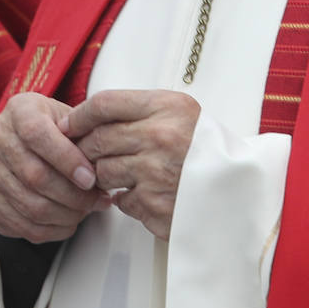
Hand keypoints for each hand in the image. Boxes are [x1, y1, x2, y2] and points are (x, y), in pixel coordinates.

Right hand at [0, 92, 103, 243]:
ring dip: (65, 215)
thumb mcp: (74, 121)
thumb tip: (101, 169)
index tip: (91, 179)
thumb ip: (85, 138)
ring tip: (86, 211)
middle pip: (33, 175)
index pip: (37, 135)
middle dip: (72, 195)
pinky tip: (69, 222)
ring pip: (29, 204)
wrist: (30, 140)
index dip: (66, 160)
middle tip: (96, 200)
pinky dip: (50, 230)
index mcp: (18, 110)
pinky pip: (20, 225)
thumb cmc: (59, 130)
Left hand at [63, 89, 198, 240]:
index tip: (69, 124)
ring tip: (121, 174)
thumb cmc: (205, 149)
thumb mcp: (181, 113)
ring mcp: (156, 172)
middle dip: (85, 149)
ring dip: (104, 175)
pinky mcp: (154, 204)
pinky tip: (142, 192)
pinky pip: (120, 200)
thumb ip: (141, 110)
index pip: (105, 103)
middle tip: (86, 154)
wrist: (239, 189)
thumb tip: (89, 116)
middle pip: (98, 139)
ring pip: (103, 171)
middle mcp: (160, 137)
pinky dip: (125, 199)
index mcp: (168, 107)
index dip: (80, 115)